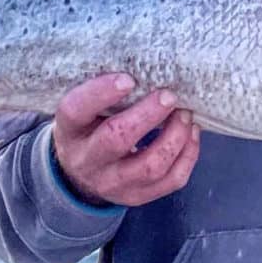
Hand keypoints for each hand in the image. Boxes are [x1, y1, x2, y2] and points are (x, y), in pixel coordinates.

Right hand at [51, 74, 200, 206]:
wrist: (81, 174)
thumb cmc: (90, 126)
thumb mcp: (85, 109)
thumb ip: (106, 92)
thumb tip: (149, 65)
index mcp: (70, 129)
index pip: (77, 110)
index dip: (102, 93)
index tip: (128, 78)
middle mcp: (87, 159)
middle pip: (116, 140)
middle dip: (148, 115)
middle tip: (168, 96)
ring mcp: (113, 183)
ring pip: (150, 166)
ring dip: (175, 136)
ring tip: (185, 114)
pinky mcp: (136, 196)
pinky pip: (170, 181)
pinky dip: (188, 155)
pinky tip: (191, 134)